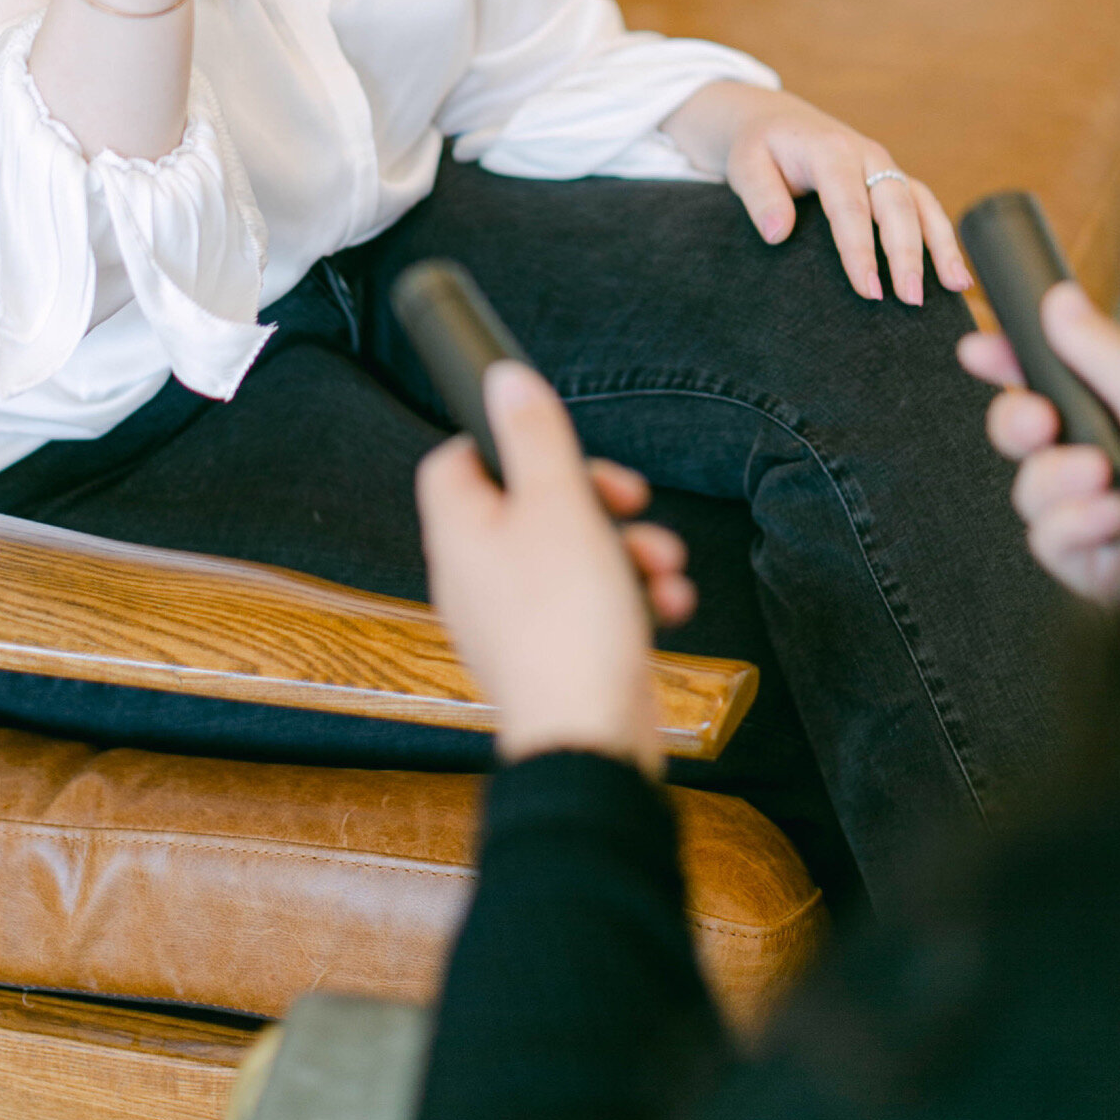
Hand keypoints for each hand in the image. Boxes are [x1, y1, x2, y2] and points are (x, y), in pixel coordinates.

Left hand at [415, 361, 695, 774]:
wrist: (589, 738)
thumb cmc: (566, 627)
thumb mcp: (558, 506)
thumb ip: (534, 437)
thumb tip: (504, 380)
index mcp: (459, 532)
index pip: (454, 460)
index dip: (500, 440)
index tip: (550, 442)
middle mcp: (476, 574)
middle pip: (526, 503)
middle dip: (593, 496)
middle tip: (627, 498)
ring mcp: (513, 617)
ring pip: (571, 553)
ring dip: (627, 548)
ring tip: (661, 561)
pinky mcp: (553, 652)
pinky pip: (590, 603)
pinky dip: (630, 596)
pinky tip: (665, 604)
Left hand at [664, 82, 970, 305]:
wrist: (776, 121)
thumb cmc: (758, 148)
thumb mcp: (744, 164)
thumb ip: (760, 195)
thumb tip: (776, 234)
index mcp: (831, 152)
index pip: (850, 207)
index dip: (860, 250)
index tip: (868, 290)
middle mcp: (867, 156)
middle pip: (897, 206)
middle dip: (907, 254)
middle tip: (911, 299)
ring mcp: (884, 168)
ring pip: (922, 205)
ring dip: (941, 245)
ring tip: (957, 287)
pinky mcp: (892, 181)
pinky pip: (925, 207)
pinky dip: (943, 237)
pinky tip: (955, 273)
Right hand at [958, 282, 1119, 605]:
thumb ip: (1109, 357)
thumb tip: (1062, 301)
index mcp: (1110, 413)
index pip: (1042, 378)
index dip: (1004, 360)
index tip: (979, 350)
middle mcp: (1090, 456)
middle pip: (1015, 429)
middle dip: (1014, 422)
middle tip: (1038, 420)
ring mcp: (1080, 508)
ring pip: (1026, 487)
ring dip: (1058, 481)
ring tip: (1101, 479)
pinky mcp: (1077, 557)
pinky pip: (1044, 537)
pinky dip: (1074, 525)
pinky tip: (1111, 517)